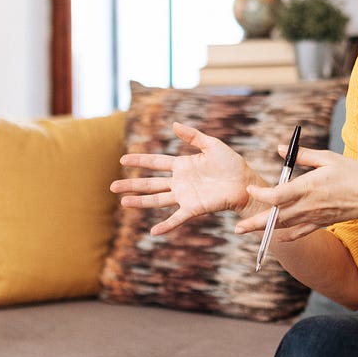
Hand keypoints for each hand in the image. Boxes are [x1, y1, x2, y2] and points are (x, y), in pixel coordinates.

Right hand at [110, 122, 263, 235]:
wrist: (245, 183)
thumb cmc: (231, 164)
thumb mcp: (212, 145)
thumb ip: (193, 136)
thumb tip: (173, 124)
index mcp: (182, 165)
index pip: (156, 163)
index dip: (140, 160)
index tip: (123, 158)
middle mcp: (180, 182)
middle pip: (150, 183)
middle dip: (131, 184)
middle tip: (112, 186)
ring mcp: (185, 196)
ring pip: (157, 199)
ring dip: (140, 202)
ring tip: (123, 203)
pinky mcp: (194, 208)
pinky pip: (177, 218)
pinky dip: (166, 225)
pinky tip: (153, 232)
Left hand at [237, 147, 357, 241]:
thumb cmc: (352, 173)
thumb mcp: (327, 158)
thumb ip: (301, 155)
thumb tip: (279, 148)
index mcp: (307, 187)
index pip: (276, 195)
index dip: (260, 194)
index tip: (250, 189)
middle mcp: (307, 205)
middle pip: (275, 216)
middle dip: (254, 222)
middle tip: (237, 228)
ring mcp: (313, 216)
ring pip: (284, 225)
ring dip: (265, 229)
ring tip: (248, 231)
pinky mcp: (321, 222)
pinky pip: (300, 232)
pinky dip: (287, 235)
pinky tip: (277, 236)